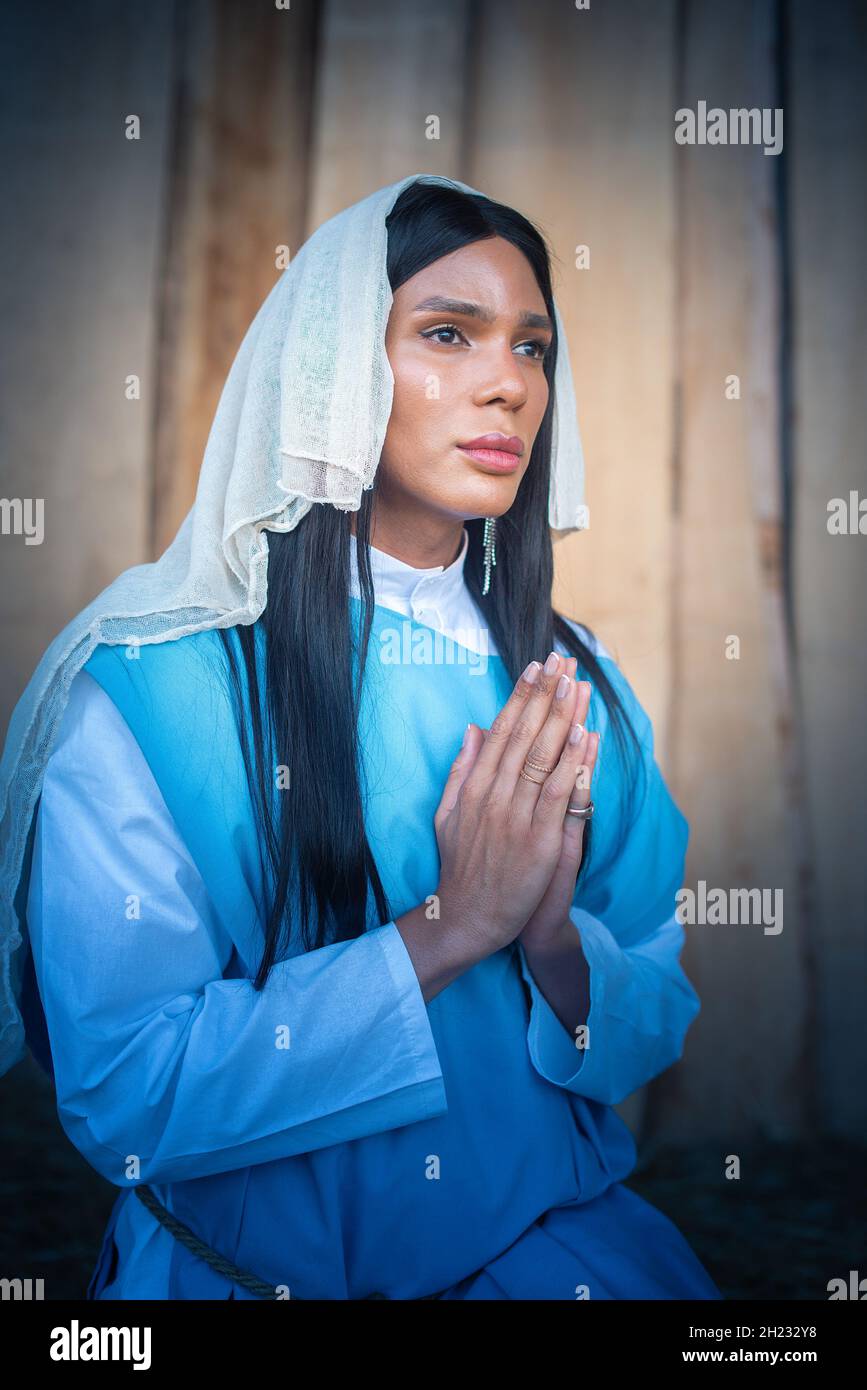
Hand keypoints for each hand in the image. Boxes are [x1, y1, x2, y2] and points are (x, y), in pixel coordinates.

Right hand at [433, 649, 589, 960]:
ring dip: (563, 717)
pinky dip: (573, 763)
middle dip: (545, 694)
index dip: (520, 696)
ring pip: (543, 757)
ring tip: (576, 684)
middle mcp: (494, 797)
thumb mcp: (447, 814)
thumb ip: (461, 770)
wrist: (468, 918)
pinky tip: (585, 735)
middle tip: (561, 661)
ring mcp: (517, 818)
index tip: (536, 666)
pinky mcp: (540, 842)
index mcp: (474, 787)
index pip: (501, 731)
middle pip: (524, 735)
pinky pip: (560, 794)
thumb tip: (473, 729)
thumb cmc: (461, 868)